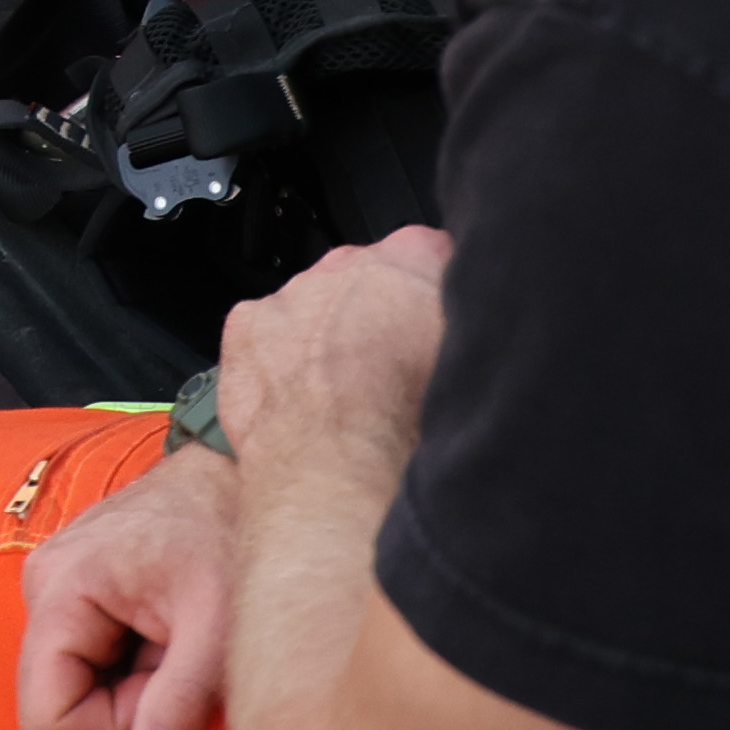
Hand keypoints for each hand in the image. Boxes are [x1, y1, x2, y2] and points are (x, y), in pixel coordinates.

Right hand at [18, 443, 240, 729]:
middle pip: (58, 700)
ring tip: (175, 634)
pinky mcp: (72, 586)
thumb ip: (178, 703)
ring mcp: (54, 582)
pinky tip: (164, 624)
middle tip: (178, 656)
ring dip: (130, 680)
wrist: (230, 468)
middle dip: (123, 701)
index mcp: (62, 588)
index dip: (111, 725)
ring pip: (74, 681)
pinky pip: (85, 655)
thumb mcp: (214, 626)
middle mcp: (43, 583)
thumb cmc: (226, 530)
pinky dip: (129, 659)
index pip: (47, 715)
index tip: (164, 686)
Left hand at [215, 224, 453, 483]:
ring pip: (315, 304)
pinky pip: (266, 331)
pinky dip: (280, 359)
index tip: (437, 331)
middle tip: (394, 374)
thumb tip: (476, 329)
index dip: (438, 299)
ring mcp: (294, 293)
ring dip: (328, 338)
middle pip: (369, 279)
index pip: (433, 254)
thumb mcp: (481, 371)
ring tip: (348, 398)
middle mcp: (348, 264)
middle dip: (379, 316)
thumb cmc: (415, 430)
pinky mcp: (249, 326)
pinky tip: (303, 399)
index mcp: (414, 259)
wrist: (342, 475)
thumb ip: (474, 328)